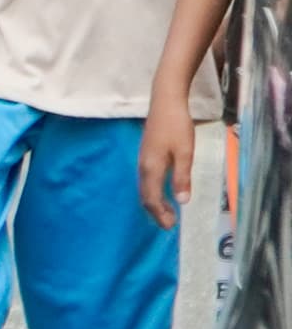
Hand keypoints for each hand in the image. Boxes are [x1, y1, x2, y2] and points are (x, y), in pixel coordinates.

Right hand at [143, 95, 196, 228]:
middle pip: (145, 195)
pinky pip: (146, 179)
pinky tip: (162, 192)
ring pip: (144, 187)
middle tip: (168, 224)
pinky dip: (153, 191)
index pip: (152, 197)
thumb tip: (182, 201)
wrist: (165, 102)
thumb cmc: (177, 126)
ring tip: (167, 212)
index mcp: (151, 167)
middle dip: (155, 211)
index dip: (160, 213)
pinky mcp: (146, 154)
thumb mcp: (184, 152)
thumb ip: (182, 177)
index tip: (171, 226)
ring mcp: (143, 159)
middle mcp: (143, 166)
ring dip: (154, 202)